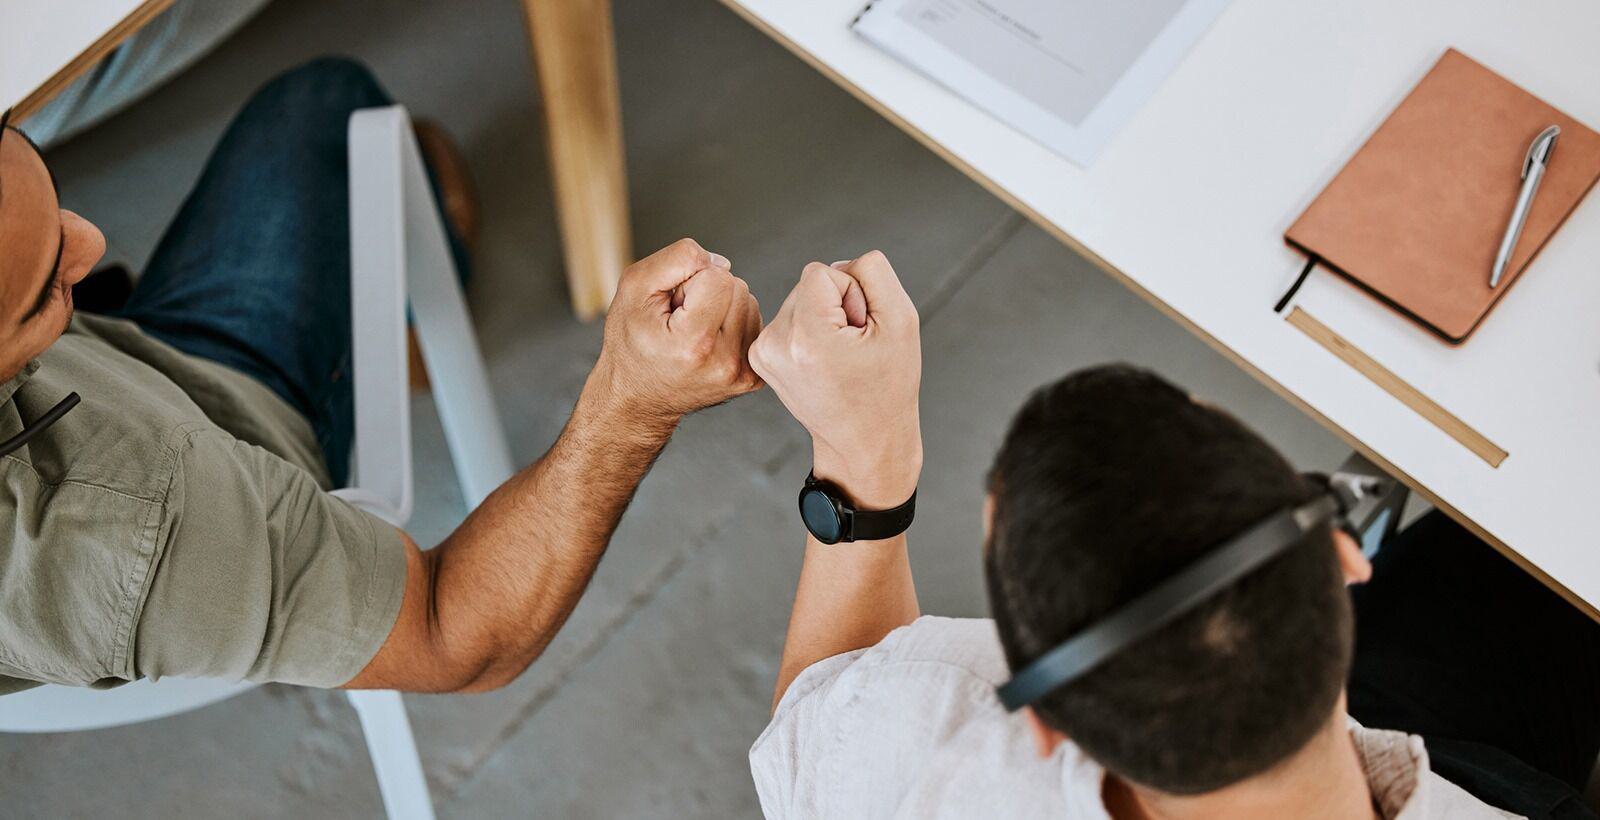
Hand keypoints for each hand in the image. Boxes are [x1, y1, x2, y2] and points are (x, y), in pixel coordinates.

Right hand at [587, 239, 763, 429]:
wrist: (637, 397)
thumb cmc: (630, 342)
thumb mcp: (634, 289)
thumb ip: (676, 259)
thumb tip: (721, 263)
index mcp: (694, 343)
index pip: (719, 277)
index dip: (691, 281)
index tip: (672, 307)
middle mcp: (724, 363)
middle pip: (738, 288)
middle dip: (708, 292)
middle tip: (680, 319)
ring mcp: (741, 375)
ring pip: (750, 303)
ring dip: (722, 307)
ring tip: (692, 330)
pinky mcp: (751, 378)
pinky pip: (755, 325)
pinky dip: (732, 325)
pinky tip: (708, 341)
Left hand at [749, 251, 920, 507]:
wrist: (864, 441)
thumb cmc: (888, 386)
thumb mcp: (901, 321)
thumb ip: (873, 273)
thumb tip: (841, 265)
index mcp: (807, 337)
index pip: (823, 271)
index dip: (853, 295)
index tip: (860, 333)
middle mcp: (775, 344)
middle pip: (808, 283)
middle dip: (837, 306)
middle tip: (853, 348)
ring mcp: (762, 353)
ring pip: (800, 299)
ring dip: (824, 318)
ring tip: (840, 357)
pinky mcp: (760, 357)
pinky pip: (790, 317)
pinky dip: (810, 331)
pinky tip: (824, 361)